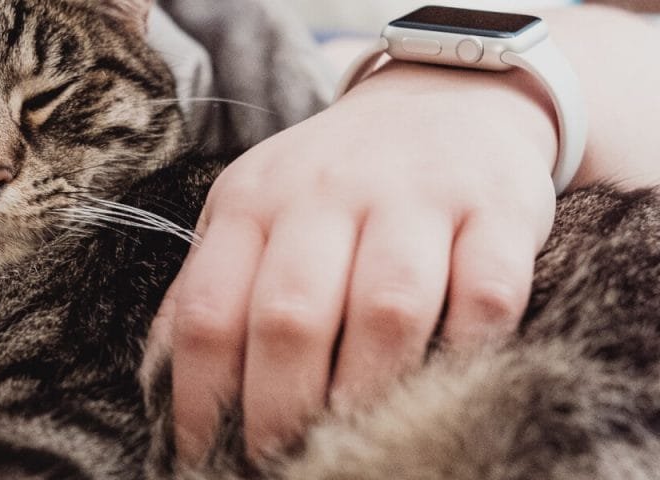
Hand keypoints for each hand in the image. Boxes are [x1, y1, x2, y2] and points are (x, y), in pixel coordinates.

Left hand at [143, 62, 559, 463]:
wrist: (443, 95)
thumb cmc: (333, 178)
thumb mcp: (254, 210)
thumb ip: (211, 283)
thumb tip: (164, 378)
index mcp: (253, 202)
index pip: (209, 311)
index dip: (200, 397)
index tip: (203, 451)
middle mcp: (326, 193)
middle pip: (290, 317)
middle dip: (280, 409)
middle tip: (279, 459)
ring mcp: (414, 197)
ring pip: (386, 309)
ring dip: (368, 392)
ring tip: (355, 440)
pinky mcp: (495, 209)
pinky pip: (484, 295)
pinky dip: (466, 352)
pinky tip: (444, 382)